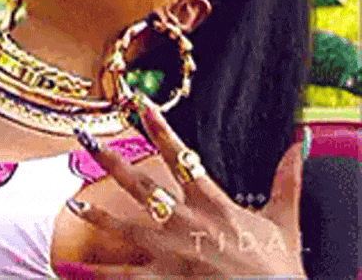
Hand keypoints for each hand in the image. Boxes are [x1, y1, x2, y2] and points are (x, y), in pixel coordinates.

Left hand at [62, 94, 306, 278]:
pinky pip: (120, 275)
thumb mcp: (285, 221)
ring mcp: (169, 252)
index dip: (160, 129)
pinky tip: (68, 266)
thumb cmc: (278, 269)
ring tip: (70, 203)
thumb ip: (287, 181)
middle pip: (141, 185)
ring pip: (123, 228)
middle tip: (85, 140)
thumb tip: (299, 145)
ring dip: (95, 216)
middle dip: (111, 161)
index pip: (182, 157)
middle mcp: (185, 223)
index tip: (140, 104)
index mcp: (212, 204)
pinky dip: (93, 272)